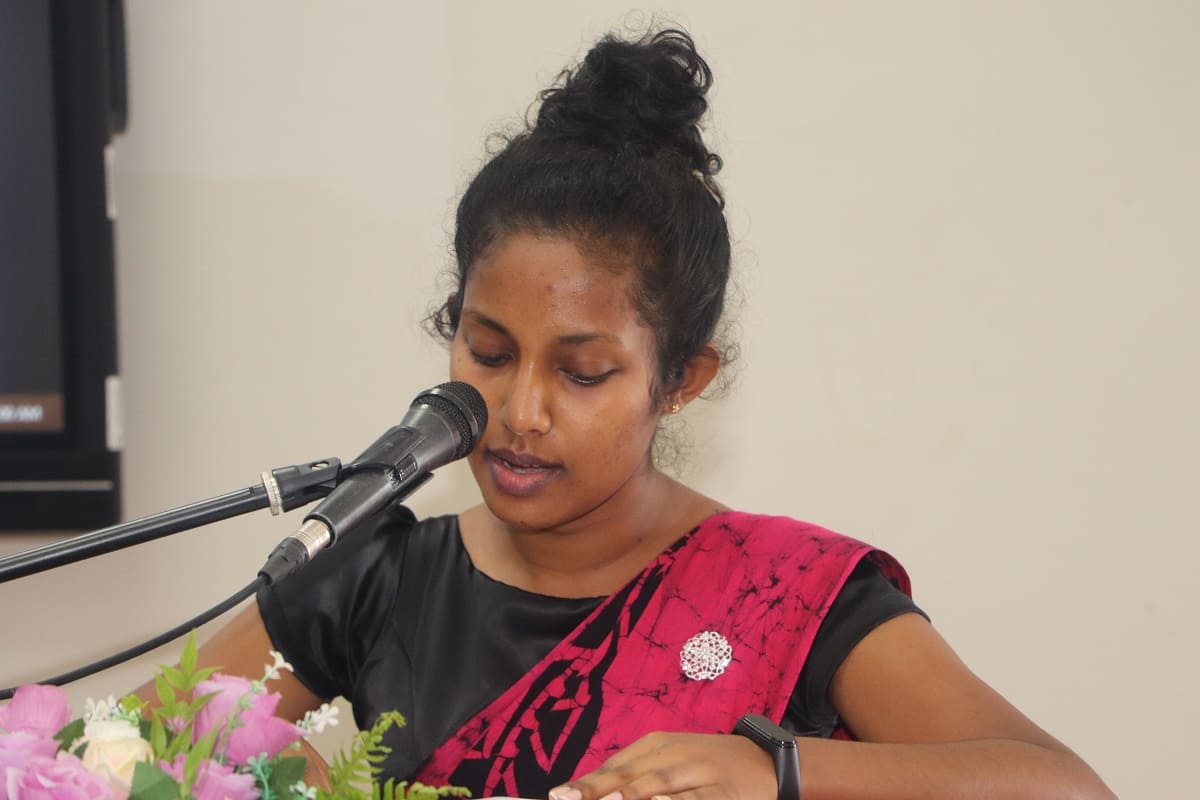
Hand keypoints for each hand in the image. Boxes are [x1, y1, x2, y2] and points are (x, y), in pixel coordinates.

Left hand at [549, 732, 777, 799]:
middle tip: (567, 799)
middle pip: (630, 775)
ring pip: (658, 786)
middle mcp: (673, 754)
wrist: (763, 759)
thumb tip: (592, 792)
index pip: (614, 766)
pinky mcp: (722, 793)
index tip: (557, 796)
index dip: (585, 783)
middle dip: (597, 791)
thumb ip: (632, 775)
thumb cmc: (706, 763)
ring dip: (629, 795)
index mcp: (655, 745)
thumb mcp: (669, 760)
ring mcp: (698, 772)